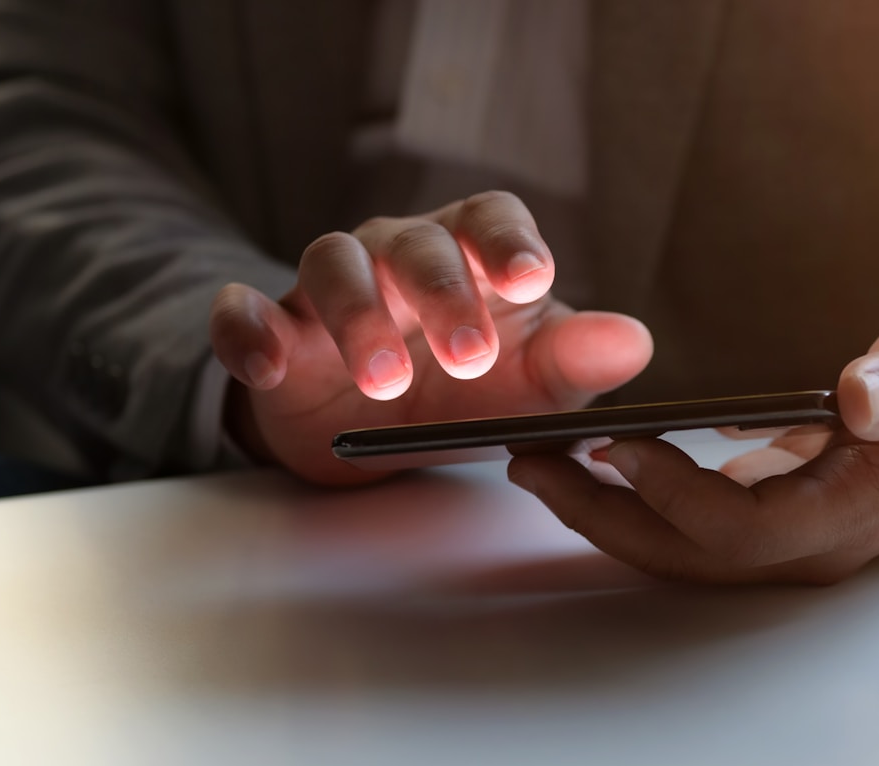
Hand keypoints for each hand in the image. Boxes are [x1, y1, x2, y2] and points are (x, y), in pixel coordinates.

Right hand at [209, 191, 652, 483]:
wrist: (379, 434)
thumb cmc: (472, 390)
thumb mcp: (534, 384)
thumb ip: (579, 361)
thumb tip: (633, 342)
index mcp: (471, 252)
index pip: (492, 218)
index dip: (510, 242)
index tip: (533, 279)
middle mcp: (398, 253)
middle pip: (415, 246)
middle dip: (442, 295)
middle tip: (469, 358)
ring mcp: (329, 286)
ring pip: (332, 266)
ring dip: (357, 318)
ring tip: (385, 380)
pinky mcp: (272, 329)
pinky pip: (245, 313)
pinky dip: (250, 330)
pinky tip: (267, 362)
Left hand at [505, 295, 878, 583]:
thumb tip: (857, 396)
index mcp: (857, 511)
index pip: (746, 527)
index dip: (677, 493)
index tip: (616, 442)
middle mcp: (820, 543)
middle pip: (697, 556)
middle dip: (609, 517)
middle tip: (531, 461)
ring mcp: (800, 537)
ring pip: (688, 551)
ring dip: (611, 515)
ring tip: (538, 463)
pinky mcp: (783, 515)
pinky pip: (697, 528)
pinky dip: (640, 501)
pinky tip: (595, 461)